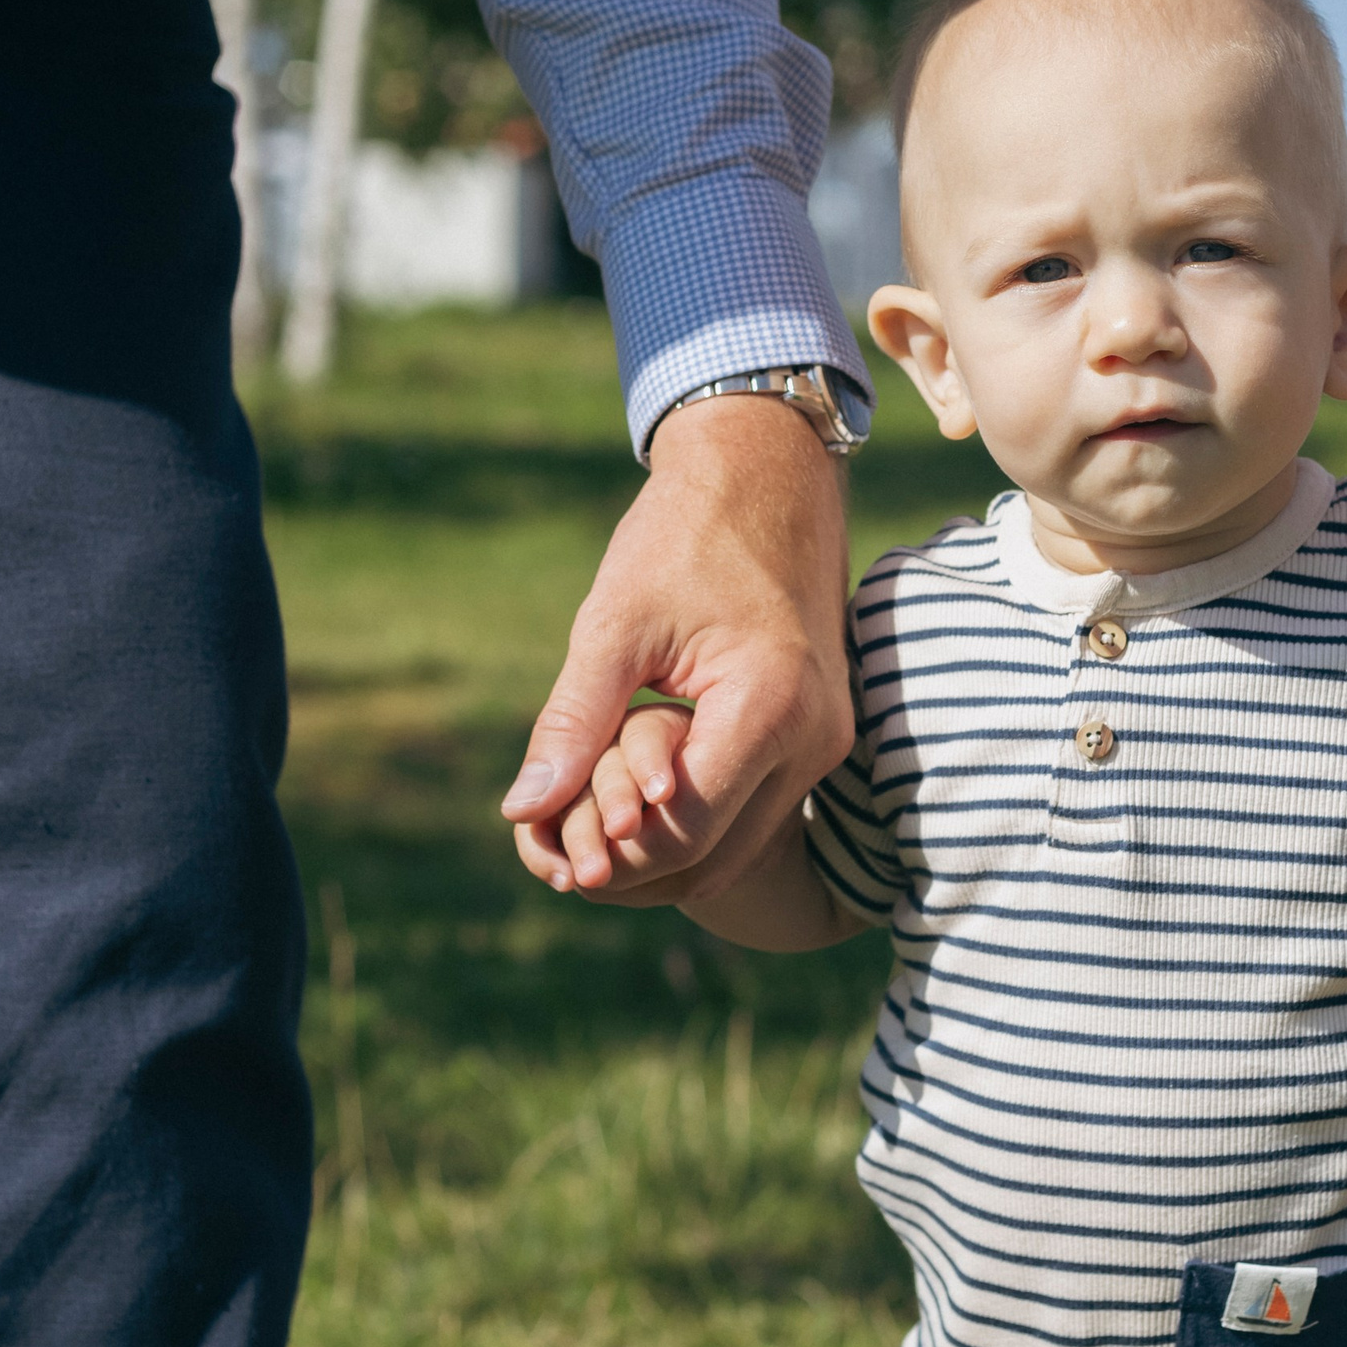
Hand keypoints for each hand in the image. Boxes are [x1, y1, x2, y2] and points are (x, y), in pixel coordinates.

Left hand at [505, 393, 852, 900]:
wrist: (770, 474)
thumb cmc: (684, 535)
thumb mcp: (614, 624)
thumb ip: (573, 722)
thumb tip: (521, 810)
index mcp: (769, 708)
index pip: (681, 830)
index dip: (609, 858)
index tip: (544, 854)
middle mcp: (814, 741)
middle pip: (712, 859)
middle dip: (631, 872)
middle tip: (554, 860)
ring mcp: (825, 745)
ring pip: (737, 852)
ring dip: (663, 860)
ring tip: (584, 840)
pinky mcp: (818, 739)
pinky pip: (753, 816)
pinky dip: (695, 829)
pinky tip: (633, 810)